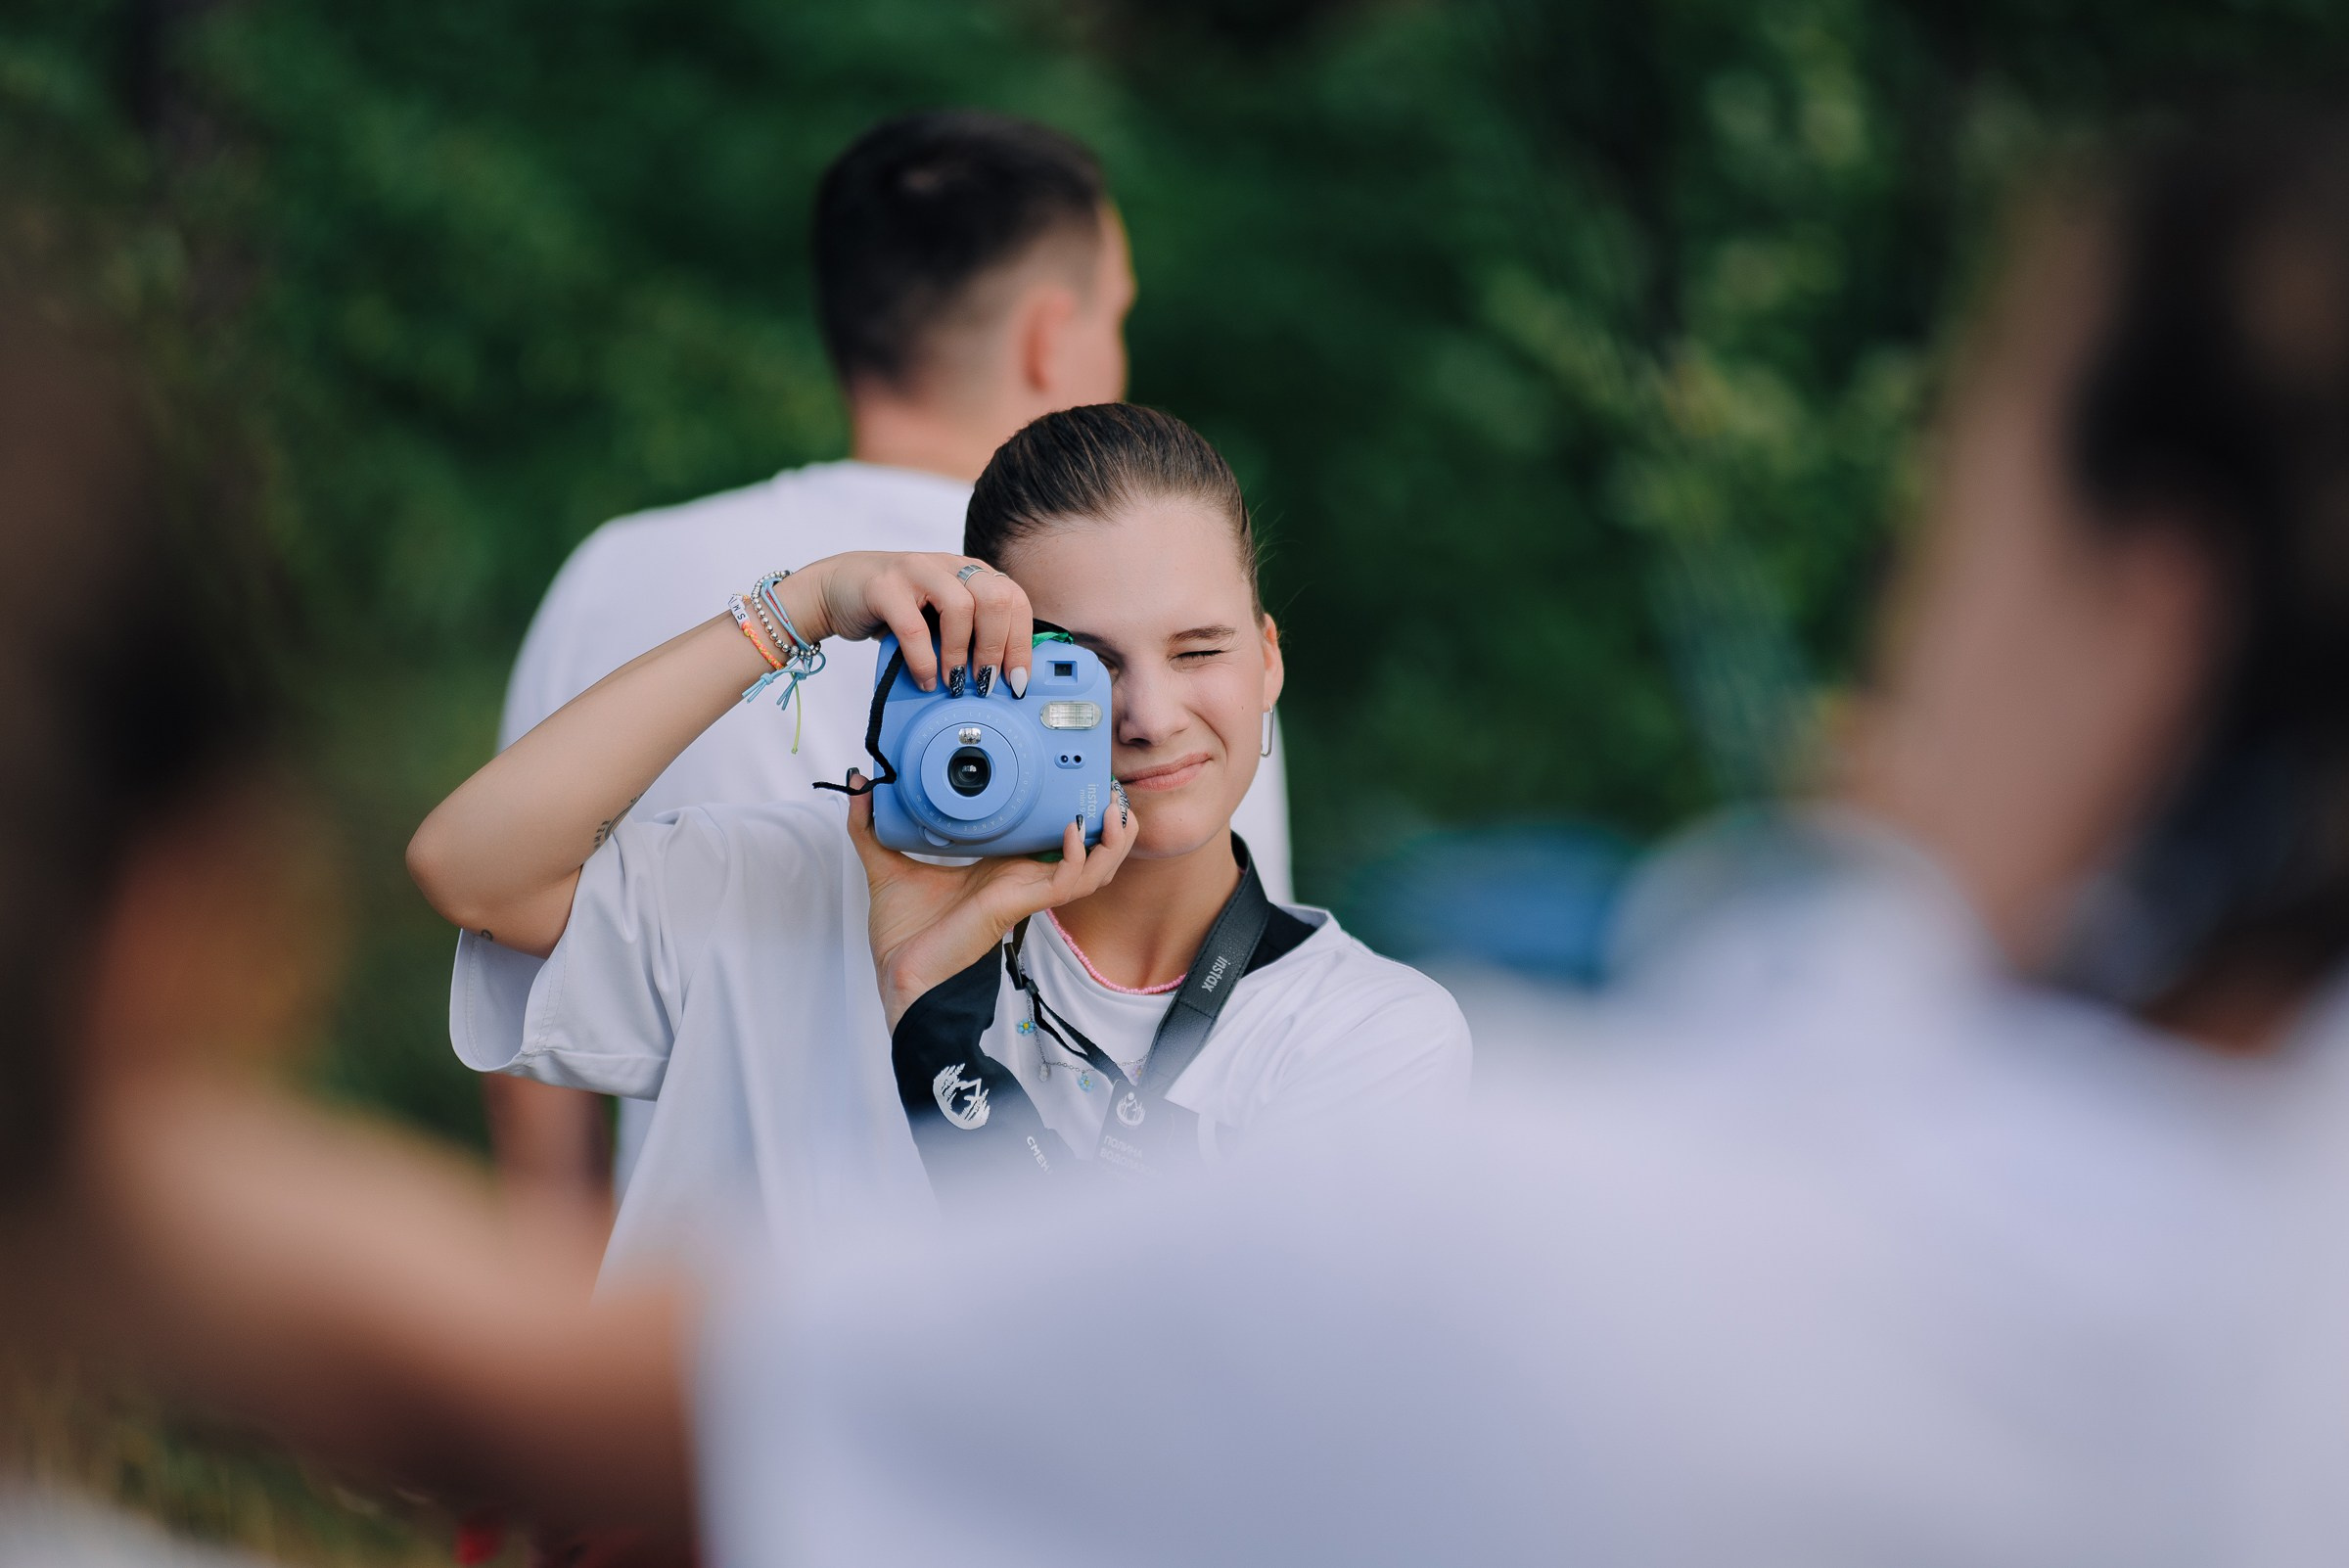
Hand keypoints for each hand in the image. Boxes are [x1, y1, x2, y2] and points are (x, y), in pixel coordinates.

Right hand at [777, 552, 1032, 695]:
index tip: (1018, 680)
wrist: (836, 587)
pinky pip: (915, 628)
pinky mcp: (885, 587)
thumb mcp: (940, 616)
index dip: (1022, 644)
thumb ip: (968, 633)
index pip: (1015, 600)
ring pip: (961, 608)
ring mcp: (917, 570)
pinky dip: (924, 661)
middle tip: (986, 684)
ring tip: (955, 683)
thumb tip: (999, 679)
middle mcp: (950, 565)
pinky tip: (925, 680)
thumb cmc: (895, 607)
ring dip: (961, 655)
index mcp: (971, 572)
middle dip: (997, 650)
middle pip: (997, 599)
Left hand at [846, 776, 1137, 1028]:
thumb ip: (871, 823)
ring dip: (1110, 842)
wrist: (899, 975)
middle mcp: (1020, 879)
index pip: (1050, 837)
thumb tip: (860, 782)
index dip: (1071, 811)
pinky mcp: (1019, 905)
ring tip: (1114, 811)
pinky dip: (1079, 859)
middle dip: (1107, 825)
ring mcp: (1024, 893)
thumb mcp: (885, 863)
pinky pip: (1066, 883)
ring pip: (1091, 870)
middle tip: (1112, 791)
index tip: (1079, 776)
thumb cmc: (903, 934)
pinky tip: (1074, 834)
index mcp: (999, 868)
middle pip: (1085, 853)